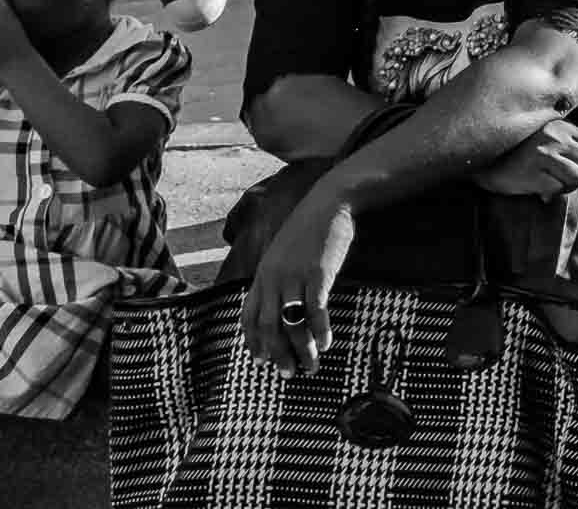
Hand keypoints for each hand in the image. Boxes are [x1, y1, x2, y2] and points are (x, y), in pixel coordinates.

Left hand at [241, 189, 355, 374]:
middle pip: (269, 326)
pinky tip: (327, 343)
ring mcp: (294, 277)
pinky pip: (315, 310)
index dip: (254, 341)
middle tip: (288, 373)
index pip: (249, 316)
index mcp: (262, 275)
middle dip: (277, 354)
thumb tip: (280, 304)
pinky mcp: (317, 274)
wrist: (328, 203)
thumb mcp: (282, 253)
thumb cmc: (308, 229)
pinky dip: (320, 330)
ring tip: (311, 366)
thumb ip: (277, 277)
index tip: (261, 361)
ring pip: (291, 323)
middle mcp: (273, 279)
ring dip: (302, 349)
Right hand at [471, 119, 577, 199]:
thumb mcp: (547, 139)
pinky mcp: (533, 171)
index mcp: (561, 127)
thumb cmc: (516, 152)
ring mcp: (545, 153)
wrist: (481, 161)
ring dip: (566, 187)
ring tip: (550, 184)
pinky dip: (552, 193)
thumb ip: (573, 144)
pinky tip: (538, 190)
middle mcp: (556, 136)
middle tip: (560, 180)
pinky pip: (559, 188)